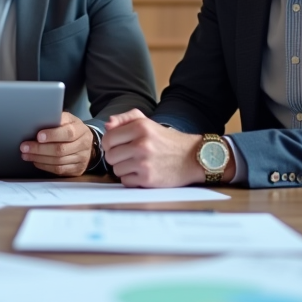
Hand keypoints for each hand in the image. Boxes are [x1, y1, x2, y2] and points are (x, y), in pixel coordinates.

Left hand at [20, 112, 95, 175]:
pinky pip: (59, 170)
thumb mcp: (68, 120)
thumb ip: (57, 119)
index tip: (38, 136)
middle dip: (39, 149)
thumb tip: (38, 120)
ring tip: (26, 155)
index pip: (67, 133)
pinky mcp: (77, 169)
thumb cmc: (73, 129)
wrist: (87, 143)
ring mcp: (81, 159)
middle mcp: (83, 145)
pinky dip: (45, 166)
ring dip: (39, 158)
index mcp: (80, 130)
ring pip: (58, 162)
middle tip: (24, 147)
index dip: (52, 135)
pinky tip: (36, 161)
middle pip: (60, 150)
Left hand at [103, 110, 234, 186]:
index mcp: (140, 127)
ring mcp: (144, 163)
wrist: (193, 158)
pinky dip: (132, 180)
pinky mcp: (148, 179)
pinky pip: (126, 182)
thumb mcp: (148, 123)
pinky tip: (142, 173)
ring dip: (124, 169)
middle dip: (117, 158)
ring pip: (116, 170)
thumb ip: (126, 119)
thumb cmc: (167, 141)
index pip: (108, 139)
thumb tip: (107, 125)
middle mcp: (141, 144)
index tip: (118, 147)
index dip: (110, 145)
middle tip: (129, 157)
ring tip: (137, 165)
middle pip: (110, 156)